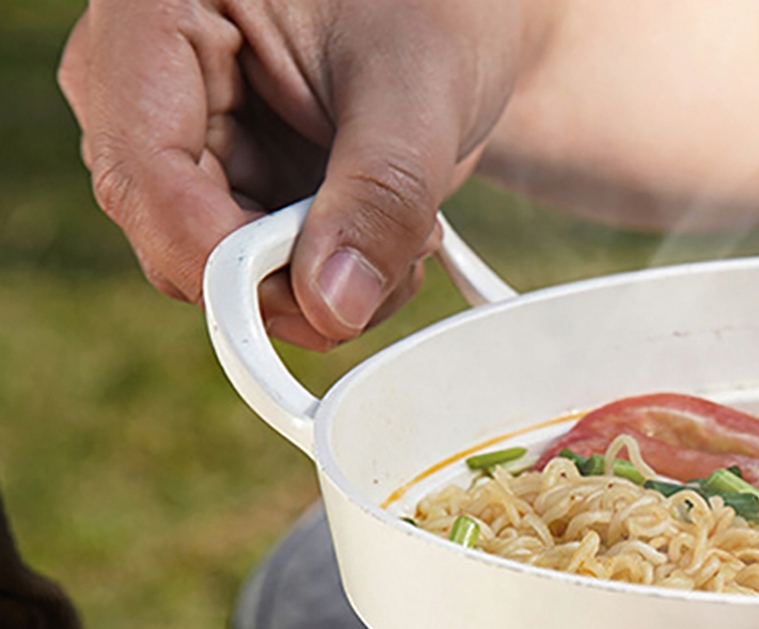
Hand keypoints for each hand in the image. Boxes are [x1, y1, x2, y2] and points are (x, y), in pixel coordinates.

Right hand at [59, 0, 548, 347]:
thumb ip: (378, 197)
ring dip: (322, 285)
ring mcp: (185, 139)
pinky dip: (330, 283)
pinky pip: (260, 276)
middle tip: (395, 258)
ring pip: (221, 273)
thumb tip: (330, 309)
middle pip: (174, 235)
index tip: (316, 305)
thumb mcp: (416, 87)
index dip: (225, 260)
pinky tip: (385, 238)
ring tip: (405, 230)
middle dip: (291, 279)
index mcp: (156, 11)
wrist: (455, 14)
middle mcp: (147, 80)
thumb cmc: (430, 6)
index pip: (145, 168)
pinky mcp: (230, 185)